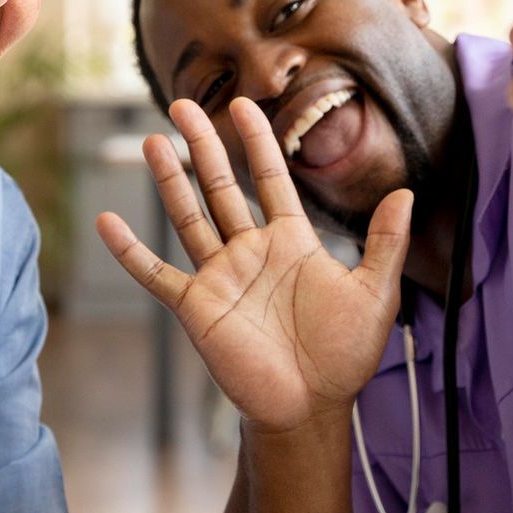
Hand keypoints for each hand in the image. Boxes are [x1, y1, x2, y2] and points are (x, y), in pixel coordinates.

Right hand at [96, 97, 411, 432]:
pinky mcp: (197, 307)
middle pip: (221, 187)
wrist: (311, 408)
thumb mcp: (375, 292)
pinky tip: (106, 222)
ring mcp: (220, 277)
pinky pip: (156, 274)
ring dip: (170, 180)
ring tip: (154, 141)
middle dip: (204, 145)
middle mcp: (251, 252)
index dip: (258, 142)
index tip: (245, 104)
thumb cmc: (344, 355)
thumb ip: (386, 242)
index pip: (270, 179)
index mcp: (291, 242)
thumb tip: (406, 191)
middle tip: (184, 105)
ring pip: (189, 217)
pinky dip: (130, 251)